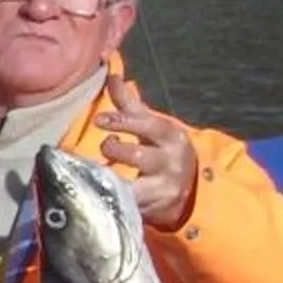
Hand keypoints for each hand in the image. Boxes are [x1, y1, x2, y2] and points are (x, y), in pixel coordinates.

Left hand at [95, 80, 199, 229]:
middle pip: (141, 155)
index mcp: (170, 135)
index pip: (148, 125)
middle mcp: (169, 161)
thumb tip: (111, 75)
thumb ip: (129, 105)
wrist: (188, 188)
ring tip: (95, 170)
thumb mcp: (151, 126)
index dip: (123, 122)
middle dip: (116, 150)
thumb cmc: (161, 150)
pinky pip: (125, 203)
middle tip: (102, 146)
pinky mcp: (150, 207)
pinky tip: (93, 192)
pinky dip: (108, 198)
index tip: (99, 120)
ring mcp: (162, 187)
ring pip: (132, 182)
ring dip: (109, 176)